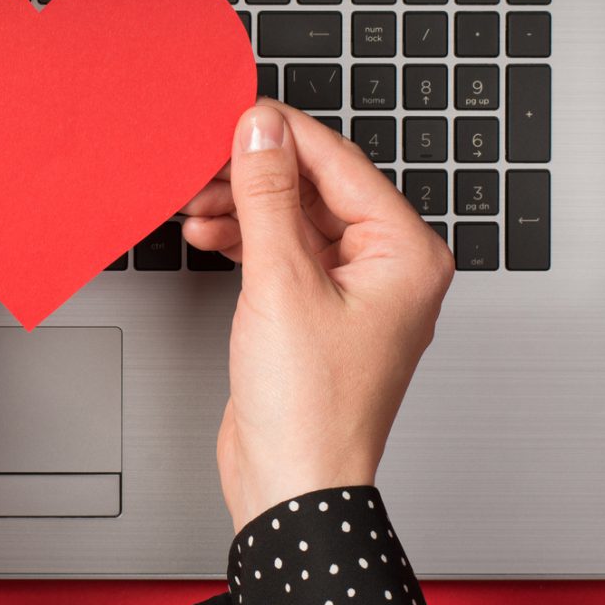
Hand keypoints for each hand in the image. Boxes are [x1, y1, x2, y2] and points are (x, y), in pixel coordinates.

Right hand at [181, 101, 454, 531]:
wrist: (292, 488)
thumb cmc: (309, 411)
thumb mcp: (280, 282)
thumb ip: (267, 195)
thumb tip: (260, 131)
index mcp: (408, 255)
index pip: (342, 165)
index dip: (283, 134)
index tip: (237, 115)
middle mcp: (391, 270)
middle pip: (318, 190)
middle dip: (255, 176)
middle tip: (203, 162)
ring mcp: (355, 293)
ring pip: (295, 220)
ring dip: (244, 208)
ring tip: (196, 203)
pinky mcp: (318, 314)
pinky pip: (284, 254)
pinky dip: (245, 240)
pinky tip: (209, 234)